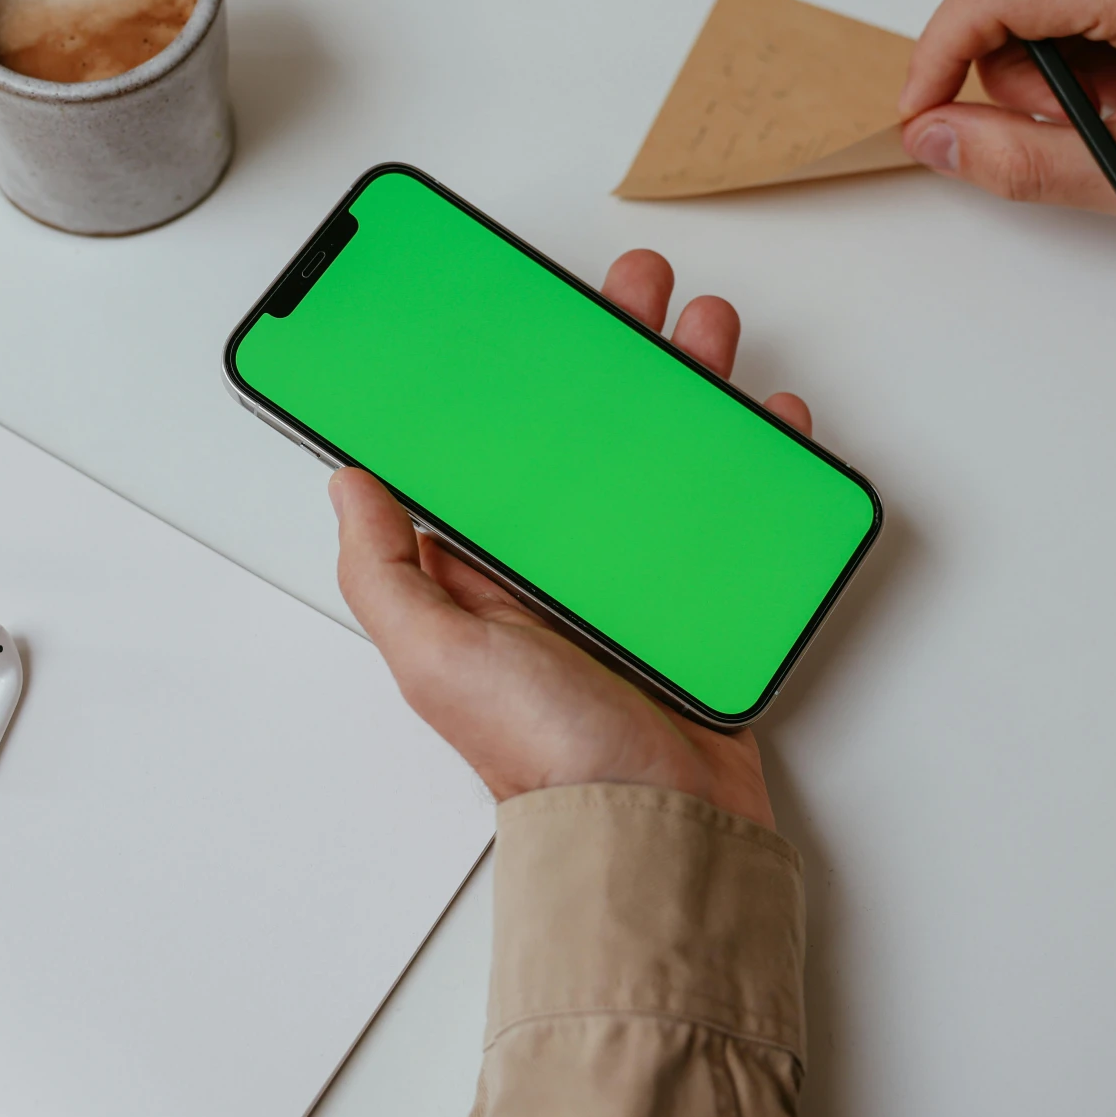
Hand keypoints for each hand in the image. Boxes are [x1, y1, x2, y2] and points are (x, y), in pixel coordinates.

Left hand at [328, 249, 810, 830]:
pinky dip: (758, 457)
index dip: (505, 379)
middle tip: (635, 291)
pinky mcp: (706, 596)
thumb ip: (383, 567)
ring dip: (688, 382)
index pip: (491, 449)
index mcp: (489, 569)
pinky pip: (734, 508)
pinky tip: (769, 420)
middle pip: (586, 430)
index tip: (521, 309)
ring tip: (706, 332)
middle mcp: (560, 565)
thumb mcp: (435, 653)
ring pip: (664, 451)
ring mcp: (638, 576)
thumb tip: (347, 476)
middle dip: (613, 351)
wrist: (658, 825)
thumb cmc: (544, 753)